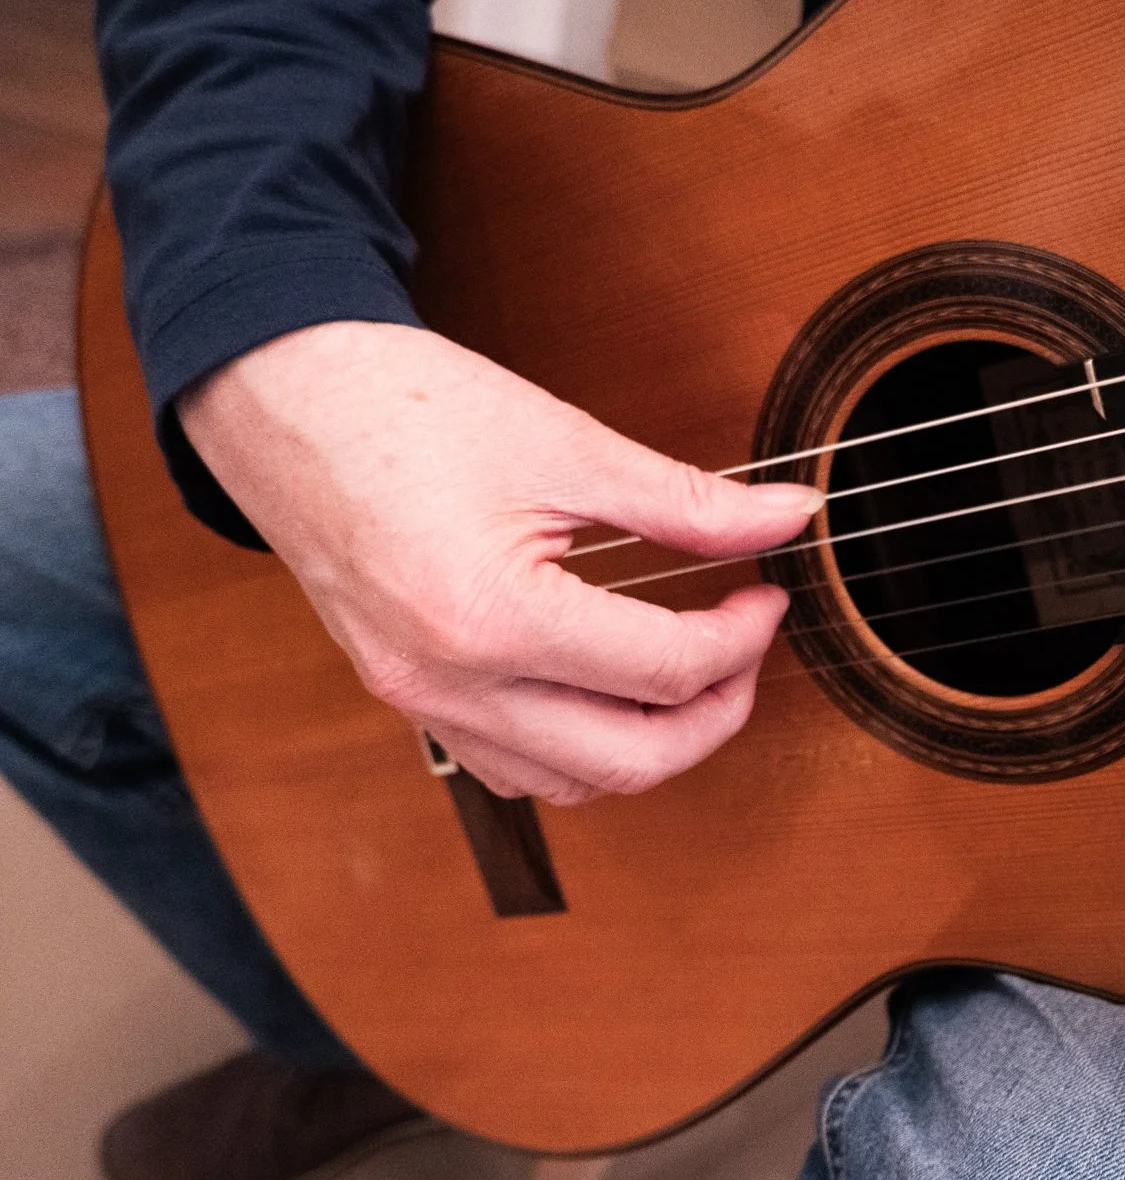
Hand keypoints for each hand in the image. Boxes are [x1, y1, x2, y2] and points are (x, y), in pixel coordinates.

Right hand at [178, 321, 821, 804]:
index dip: (743, 638)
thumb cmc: (403, 404)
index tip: (769, 595)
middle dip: (715, 716)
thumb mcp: (567, 443)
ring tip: (689, 671)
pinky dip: (578, 751)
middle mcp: (449, 684)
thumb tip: (789, 517)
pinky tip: (609, 689)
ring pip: (571, 784)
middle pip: (631, 762)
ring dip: (649, 745)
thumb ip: (688, 500)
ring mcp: (419, 703)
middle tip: (746, 651)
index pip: (665, 670)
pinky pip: (511, 768)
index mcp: (492, 617)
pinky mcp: (406, 698)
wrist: (281, 394)